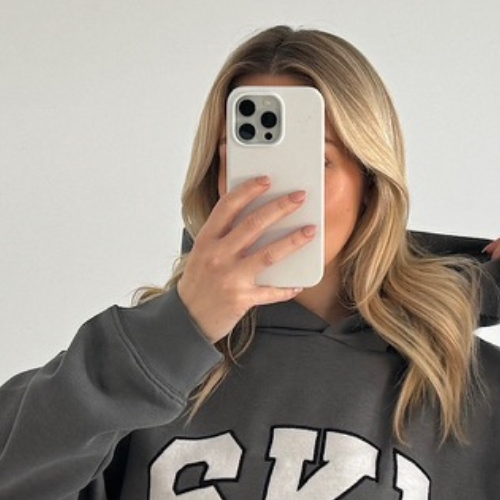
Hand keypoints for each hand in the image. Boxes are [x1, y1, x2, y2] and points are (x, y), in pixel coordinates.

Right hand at [177, 177, 317, 343]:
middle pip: (254, 224)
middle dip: (280, 207)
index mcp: (207, 240)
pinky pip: (270, 291)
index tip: (267, 180)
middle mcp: (218, 256)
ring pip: (268, 254)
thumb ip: (222, 235)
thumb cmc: (198, 284)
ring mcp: (231, 278)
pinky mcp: (242, 299)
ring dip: (293, 240)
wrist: (188, 319)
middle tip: (299, 197)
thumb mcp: (202, 253)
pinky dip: (286, 288)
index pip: (228, 206)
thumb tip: (252, 217)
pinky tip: (298, 283)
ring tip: (310, 230)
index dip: (249, 190)